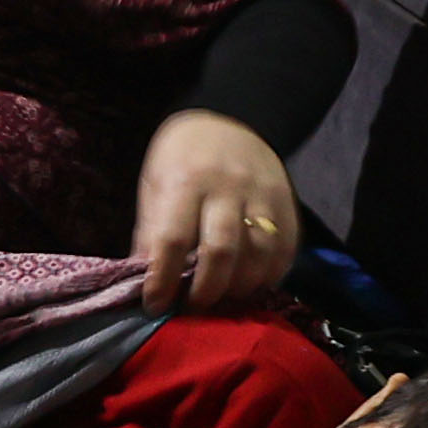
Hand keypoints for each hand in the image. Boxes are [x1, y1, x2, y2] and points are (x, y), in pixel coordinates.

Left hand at [131, 109, 302, 313]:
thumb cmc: (183, 158)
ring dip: (239, 289)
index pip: (172, 239)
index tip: (155, 305)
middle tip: (191, 309)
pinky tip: (250, 287)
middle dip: (204, 292)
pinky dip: (268, 278)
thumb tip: (141, 280)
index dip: (162, 280)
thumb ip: (150, 230)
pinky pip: (284, 251)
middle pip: (220, 252)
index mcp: (186, 180)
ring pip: (258, 256)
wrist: (233, 118)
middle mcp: (228, 187)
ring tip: (221, 301)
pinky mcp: (287, 204)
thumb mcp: (156, 184)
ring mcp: (262, 195)